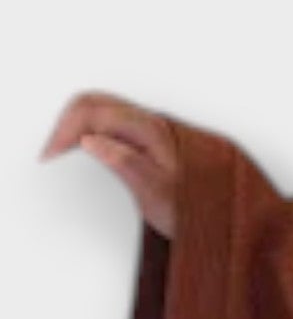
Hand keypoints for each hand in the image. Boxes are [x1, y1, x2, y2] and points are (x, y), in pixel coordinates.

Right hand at [38, 90, 179, 238]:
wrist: (217, 216)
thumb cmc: (190, 209)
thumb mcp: (157, 194)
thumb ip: (125, 164)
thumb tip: (92, 142)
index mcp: (150, 130)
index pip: (94, 112)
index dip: (64, 131)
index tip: (50, 156)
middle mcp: (148, 121)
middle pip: (92, 102)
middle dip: (63, 123)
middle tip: (49, 154)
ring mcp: (145, 126)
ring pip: (97, 106)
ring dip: (72, 122)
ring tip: (57, 150)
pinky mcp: (142, 136)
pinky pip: (106, 118)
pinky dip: (84, 127)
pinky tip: (78, 147)